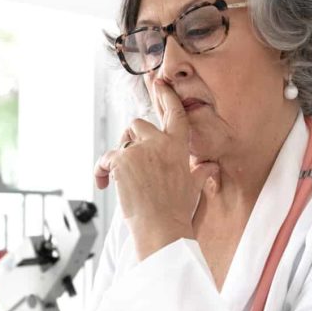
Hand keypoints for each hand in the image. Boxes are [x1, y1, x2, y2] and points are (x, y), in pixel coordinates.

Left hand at [94, 80, 219, 258]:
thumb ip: (199, 172)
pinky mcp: (122, 160)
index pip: (175, 114)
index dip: (167, 96)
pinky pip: (106, 159)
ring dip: (118, 156)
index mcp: (179, 147)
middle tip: (130, 159)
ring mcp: (140, 150)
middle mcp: (160, 143)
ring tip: (118, 179)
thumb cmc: (177, 211)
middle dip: (131, 138)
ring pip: (122, 141)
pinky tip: (104, 183)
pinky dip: (102, 170)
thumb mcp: (193, 187)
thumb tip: (209, 167)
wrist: (162, 228)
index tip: (160, 82)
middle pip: (139, 124)